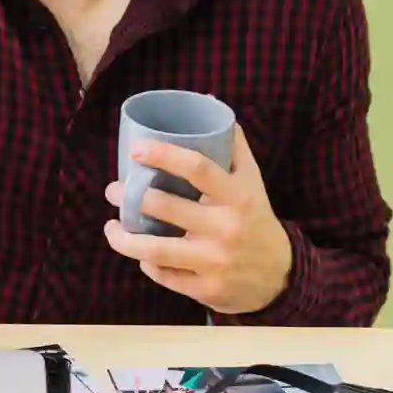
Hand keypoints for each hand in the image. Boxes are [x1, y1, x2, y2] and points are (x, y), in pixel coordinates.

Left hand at [102, 124, 292, 314]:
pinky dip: (147, 263)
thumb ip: (233, 145)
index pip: (199, 168)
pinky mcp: (206, 289)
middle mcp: (227, 228)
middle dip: (132, 197)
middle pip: (168, 208)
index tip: (136, 150)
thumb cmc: (255, 219)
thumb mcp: (251, 182)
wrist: (281, 276)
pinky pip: (165, 275)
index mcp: (238, 196)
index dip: (164, 155)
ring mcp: (215, 261)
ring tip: (111, 228)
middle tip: (114, 190)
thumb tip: (209, 102)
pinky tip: (140, 254)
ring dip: (125, 239)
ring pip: (157, 249)